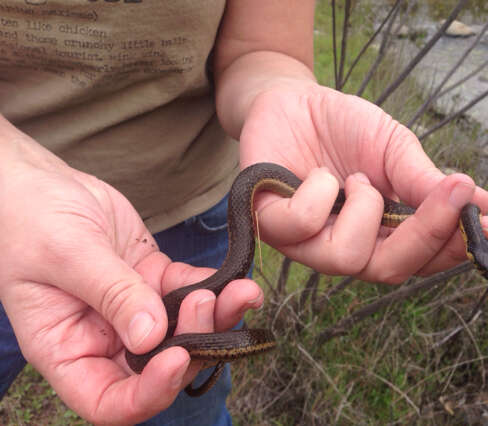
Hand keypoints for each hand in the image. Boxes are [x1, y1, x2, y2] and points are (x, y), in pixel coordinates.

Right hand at [0, 117, 262, 423]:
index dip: (148, 393)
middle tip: (207, 304)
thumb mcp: (64, 255)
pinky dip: (213, 286)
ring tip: (241, 292)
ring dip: (215, 316)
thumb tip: (152, 337)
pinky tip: (233, 278)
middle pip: (157, 367)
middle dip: (193, 345)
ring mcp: (133, 308)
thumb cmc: (30, 219)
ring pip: (182, 329)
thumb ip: (110, 293)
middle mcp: (103, 338)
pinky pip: (188, 289)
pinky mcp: (153, 279)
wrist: (41, 183)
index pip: (109, 400)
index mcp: (67, 348)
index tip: (177, 359)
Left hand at [239, 83, 487, 283]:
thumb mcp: (393, 147)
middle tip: (451, 196)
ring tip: (358, 178)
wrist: (293, 100)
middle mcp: (343, 246)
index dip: (451, 249)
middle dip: (425, 235)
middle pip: (388, 271)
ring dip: (365, 210)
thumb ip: (422, 180)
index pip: (417, 260)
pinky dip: (319, 193)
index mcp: (377, 234)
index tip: (487, 225)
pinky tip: (319, 175)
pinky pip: (302, 226)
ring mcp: (305, 242)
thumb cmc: (344, 128)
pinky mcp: (270, 224)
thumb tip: (477, 203)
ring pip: (346, 259)